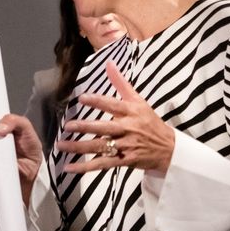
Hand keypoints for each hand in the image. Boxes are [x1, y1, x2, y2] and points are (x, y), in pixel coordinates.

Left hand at [56, 60, 174, 173]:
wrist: (168, 148)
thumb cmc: (150, 122)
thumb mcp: (138, 100)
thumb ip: (121, 82)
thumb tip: (109, 63)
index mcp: (131, 111)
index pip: (113, 104)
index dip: (98, 101)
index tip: (82, 98)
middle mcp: (128, 128)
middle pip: (104, 128)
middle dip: (85, 127)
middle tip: (68, 126)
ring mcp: (125, 146)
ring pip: (100, 147)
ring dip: (79, 147)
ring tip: (61, 146)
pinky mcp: (124, 160)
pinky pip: (102, 164)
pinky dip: (85, 167)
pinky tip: (69, 167)